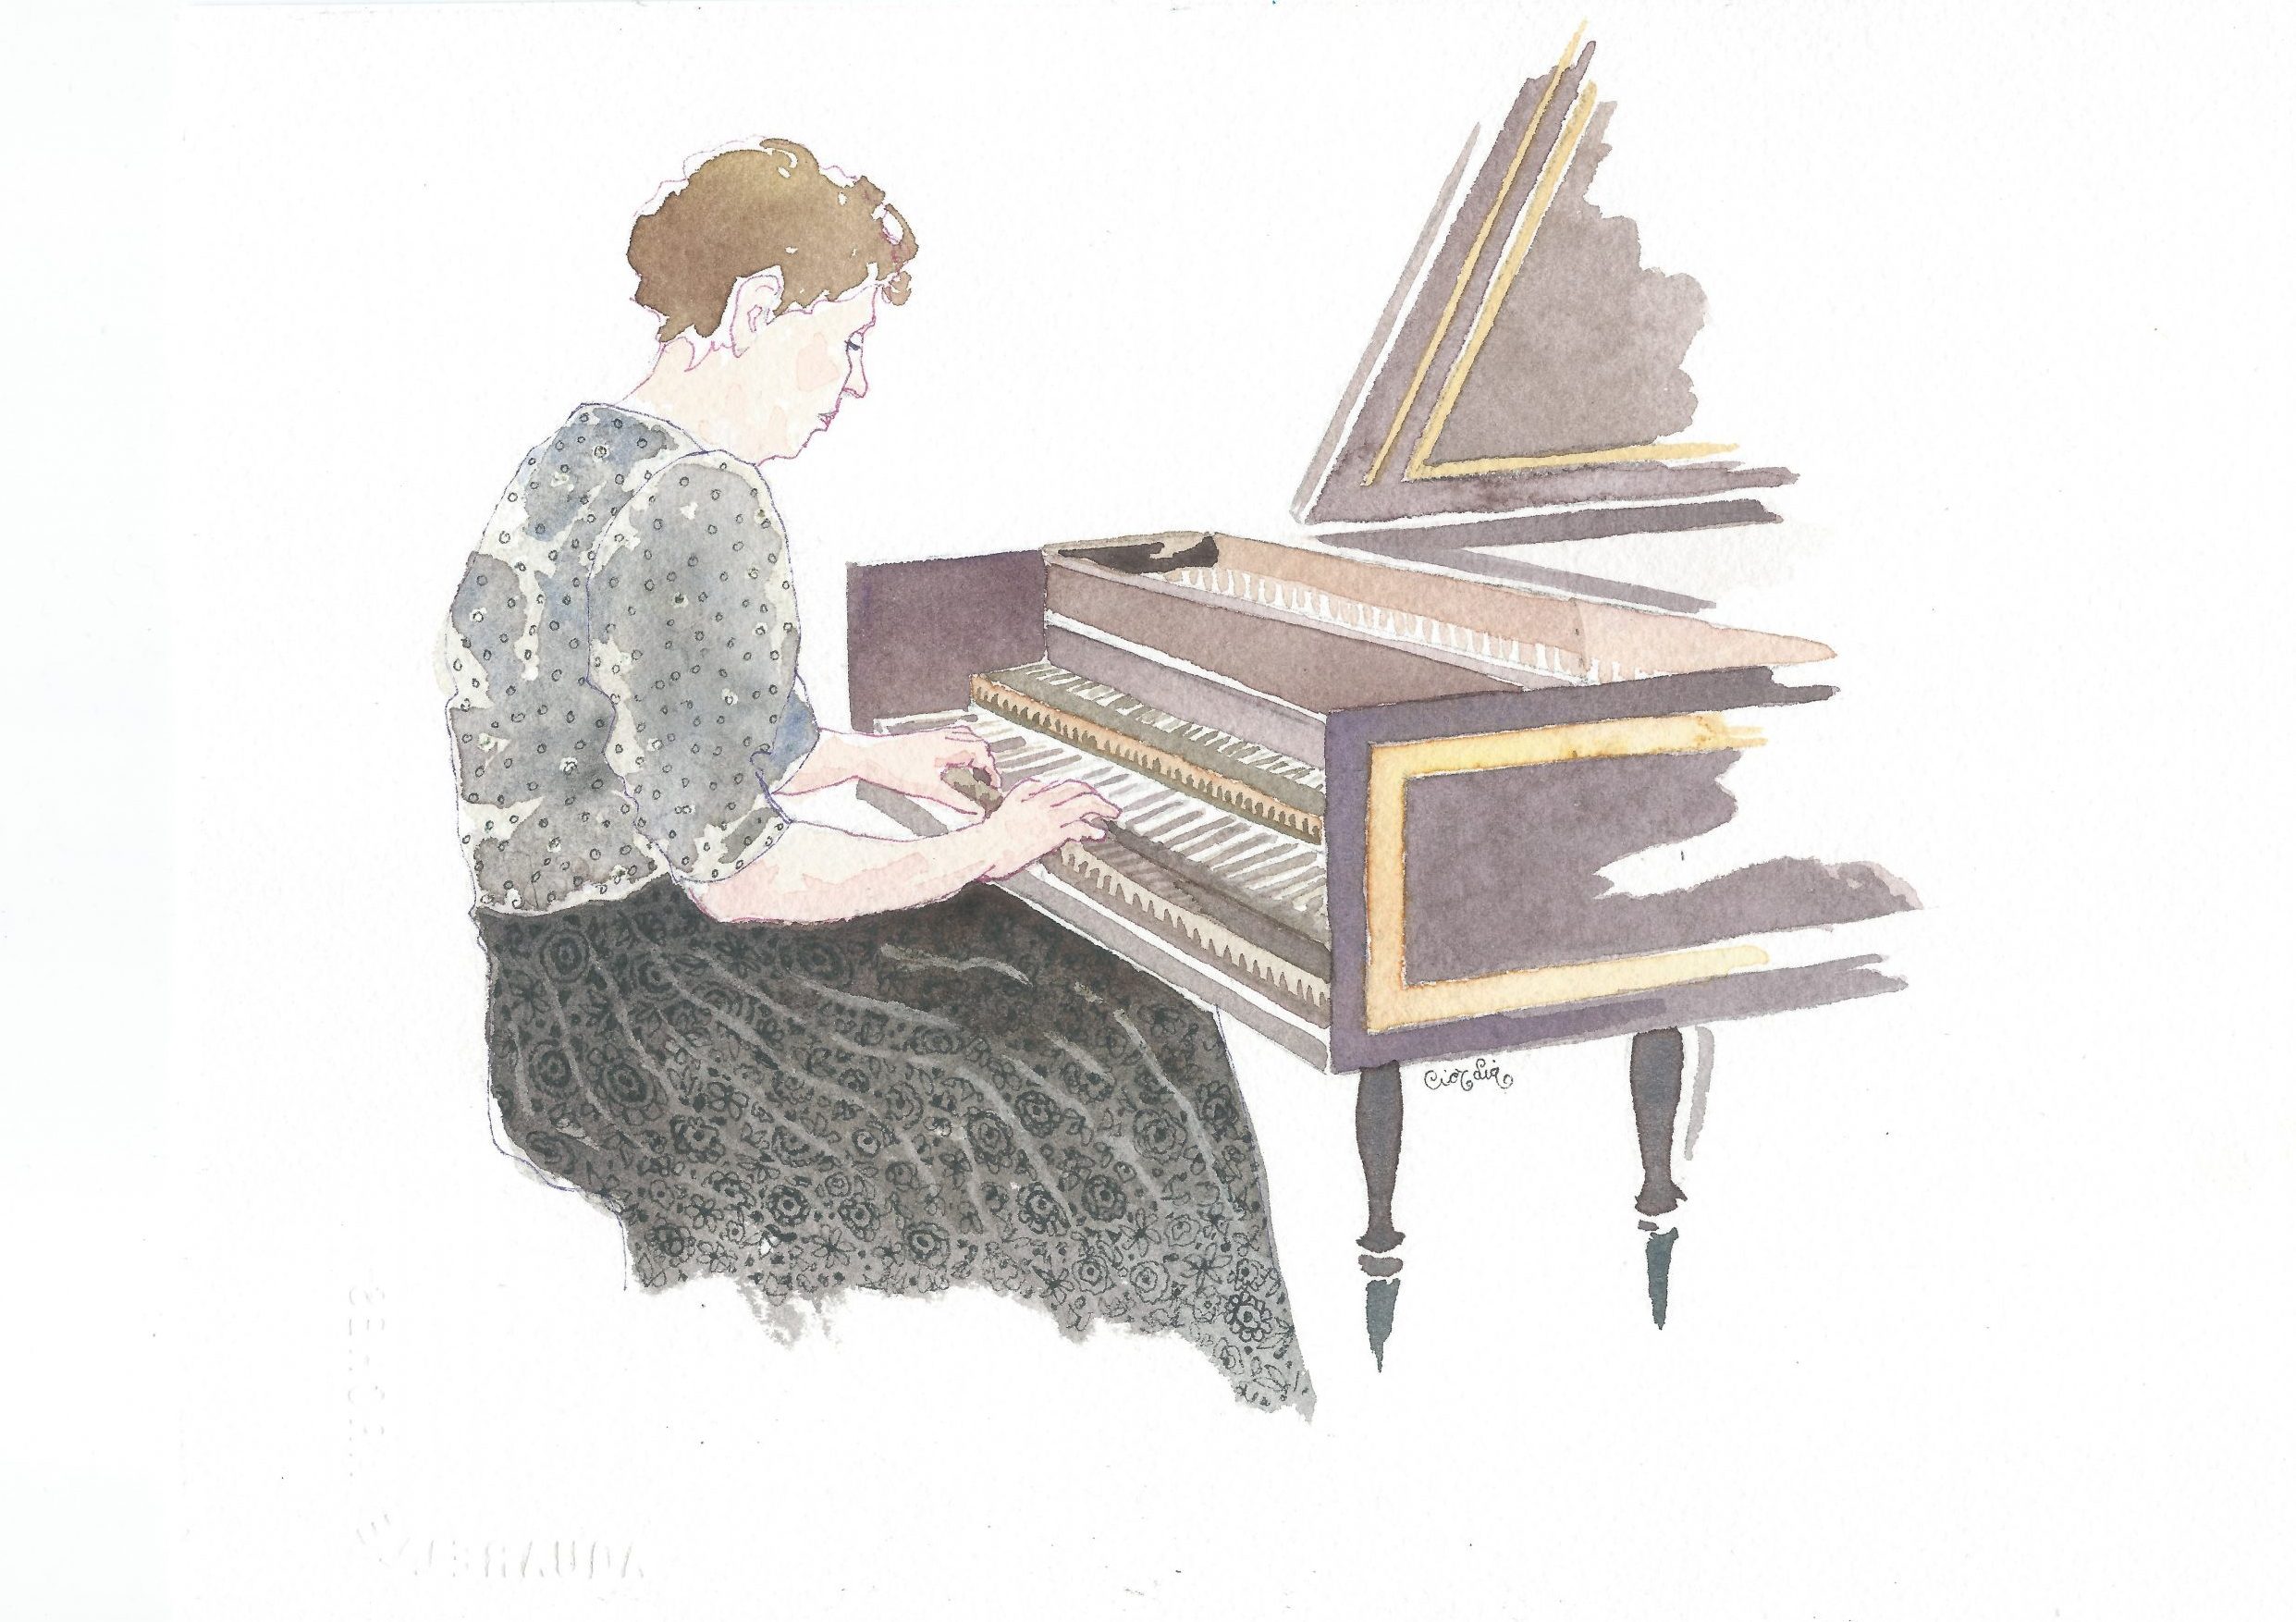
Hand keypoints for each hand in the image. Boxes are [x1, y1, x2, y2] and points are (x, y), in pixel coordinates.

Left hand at [862, 725, 1001, 819]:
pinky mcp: (924, 740)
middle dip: (986, 763)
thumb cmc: (894, 769)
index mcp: (949, 745)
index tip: (993, 788)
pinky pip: (951, 740)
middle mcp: (944, 736)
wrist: (866, 756)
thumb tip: (977, 812)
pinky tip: (951, 768)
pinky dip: (959, 752)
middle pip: (977, 743)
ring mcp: (933, 736)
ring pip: (964, 739)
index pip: (983, 753)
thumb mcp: (929, 789)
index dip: (992, 772)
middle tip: (985, 783)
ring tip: (972, 775)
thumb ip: (956, 800)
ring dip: (973, 755)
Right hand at [972, 777, 1119, 880]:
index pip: (1067, 786)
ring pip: (1083, 805)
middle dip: (1099, 798)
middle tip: (1111, 808)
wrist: (984, 847)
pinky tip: (1099, 834)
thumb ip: (1026, 790)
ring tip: (1113, 815)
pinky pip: (1078, 828)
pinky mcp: (1050, 834)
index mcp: (1034, 795)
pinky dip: (1092, 830)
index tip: (1094, 798)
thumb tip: (1043, 782)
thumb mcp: (1010, 802)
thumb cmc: (993, 832)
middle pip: (1080, 792)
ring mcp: (1048, 818)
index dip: (1085, 790)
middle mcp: (1044, 803)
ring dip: (1102, 809)